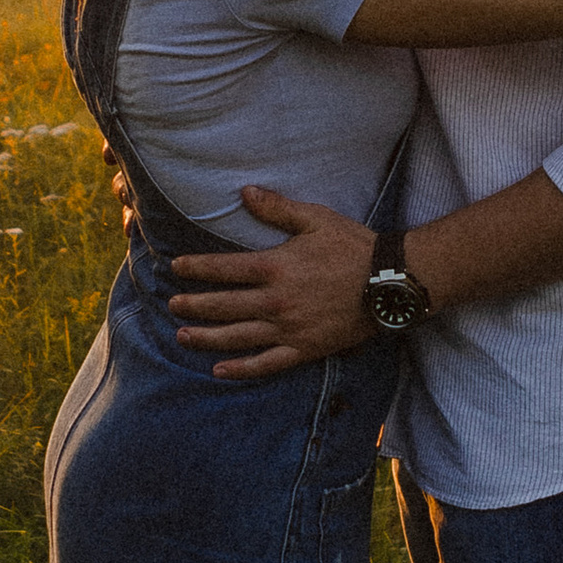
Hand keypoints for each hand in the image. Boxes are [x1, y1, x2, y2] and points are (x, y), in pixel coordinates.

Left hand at [170, 188, 377, 381]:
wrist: (391, 282)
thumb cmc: (354, 246)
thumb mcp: (316, 219)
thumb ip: (277, 209)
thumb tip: (245, 192)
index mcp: (275, 267)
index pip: (224, 269)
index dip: (197, 268)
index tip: (176, 268)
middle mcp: (276, 301)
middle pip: (223, 306)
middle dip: (193, 306)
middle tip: (172, 305)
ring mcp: (289, 329)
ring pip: (237, 337)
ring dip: (206, 338)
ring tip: (182, 337)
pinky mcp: (304, 349)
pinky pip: (266, 364)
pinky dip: (241, 369)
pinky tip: (220, 370)